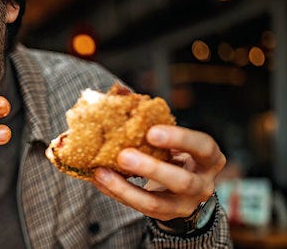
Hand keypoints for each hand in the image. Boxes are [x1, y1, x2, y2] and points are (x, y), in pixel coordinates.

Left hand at [91, 125, 225, 220]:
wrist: (182, 188)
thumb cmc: (174, 152)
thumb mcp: (171, 137)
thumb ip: (150, 118)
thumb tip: (121, 92)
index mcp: (209, 157)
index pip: (203, 147)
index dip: (180, 139)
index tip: (151, 131)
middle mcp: (202, 184)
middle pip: (182, 181)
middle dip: (152, 169)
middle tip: (123, 155)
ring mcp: (183, 205)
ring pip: (156, 203)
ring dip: (126, 188)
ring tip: (102, 173)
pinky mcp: (163, 216)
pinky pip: (137, 208)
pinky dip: (116, 192)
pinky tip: (98, 180)